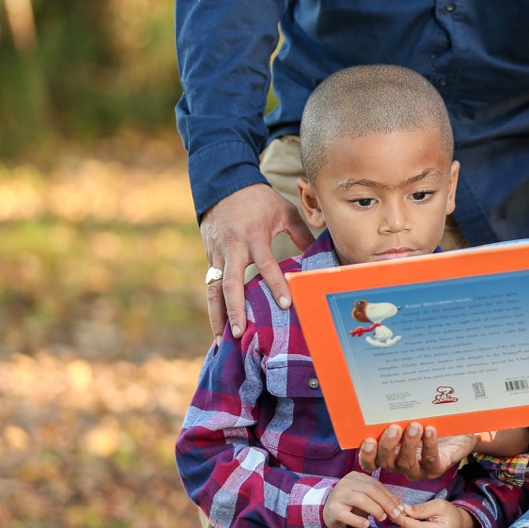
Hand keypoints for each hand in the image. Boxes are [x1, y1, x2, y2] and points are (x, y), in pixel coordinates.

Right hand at [201, 183, 313, 340]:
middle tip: (241, 333)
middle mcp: (233, 248)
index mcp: (254, 236)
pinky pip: (211, 285)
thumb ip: (302, 234)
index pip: (266, 265)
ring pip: (214, 289)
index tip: (286, 304)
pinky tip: (218, 325)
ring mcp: (217, 254)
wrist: (224, 186)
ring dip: (216, 316)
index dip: (276, 285)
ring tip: (222, 341)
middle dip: (235, 310)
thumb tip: (318, 256)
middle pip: (230, 284)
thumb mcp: (285, 211)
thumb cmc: (260, 200)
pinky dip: (213, 306)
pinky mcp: (209, 258)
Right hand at [322, 473, 404, 527]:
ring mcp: (338, 495)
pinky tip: (366, 525)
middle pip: (370, 490)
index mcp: (355, 476)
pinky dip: (358, 520)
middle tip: (395, 514)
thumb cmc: (350, 504)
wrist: (326, 512)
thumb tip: (399, 507)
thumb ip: (379, 499)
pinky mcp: (333, 509)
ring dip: (375, 509)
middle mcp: (345, 482)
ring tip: (382, 518)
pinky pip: (347, 515)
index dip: (390, 496)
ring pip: (361, 499)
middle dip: (386, 502)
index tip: (400, 507)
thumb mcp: (364, 497)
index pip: (376, 484)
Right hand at [359, 423, 478, 479]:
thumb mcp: (410, 418)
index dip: (367, 455)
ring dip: (409, 444)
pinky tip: (430, 430)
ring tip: (415, 426)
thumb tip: (383, 398)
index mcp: (390, 454)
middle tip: (393, 428)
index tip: (367, 440)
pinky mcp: (436, 468)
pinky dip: (429, 445)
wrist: (459, 431)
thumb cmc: (429, 422)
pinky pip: (431, 460)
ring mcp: (418, 469)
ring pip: (407, 463)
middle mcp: (400, 465)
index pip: (371, 462)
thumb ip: (397, 414)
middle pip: (386, 462)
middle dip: (388, 445)